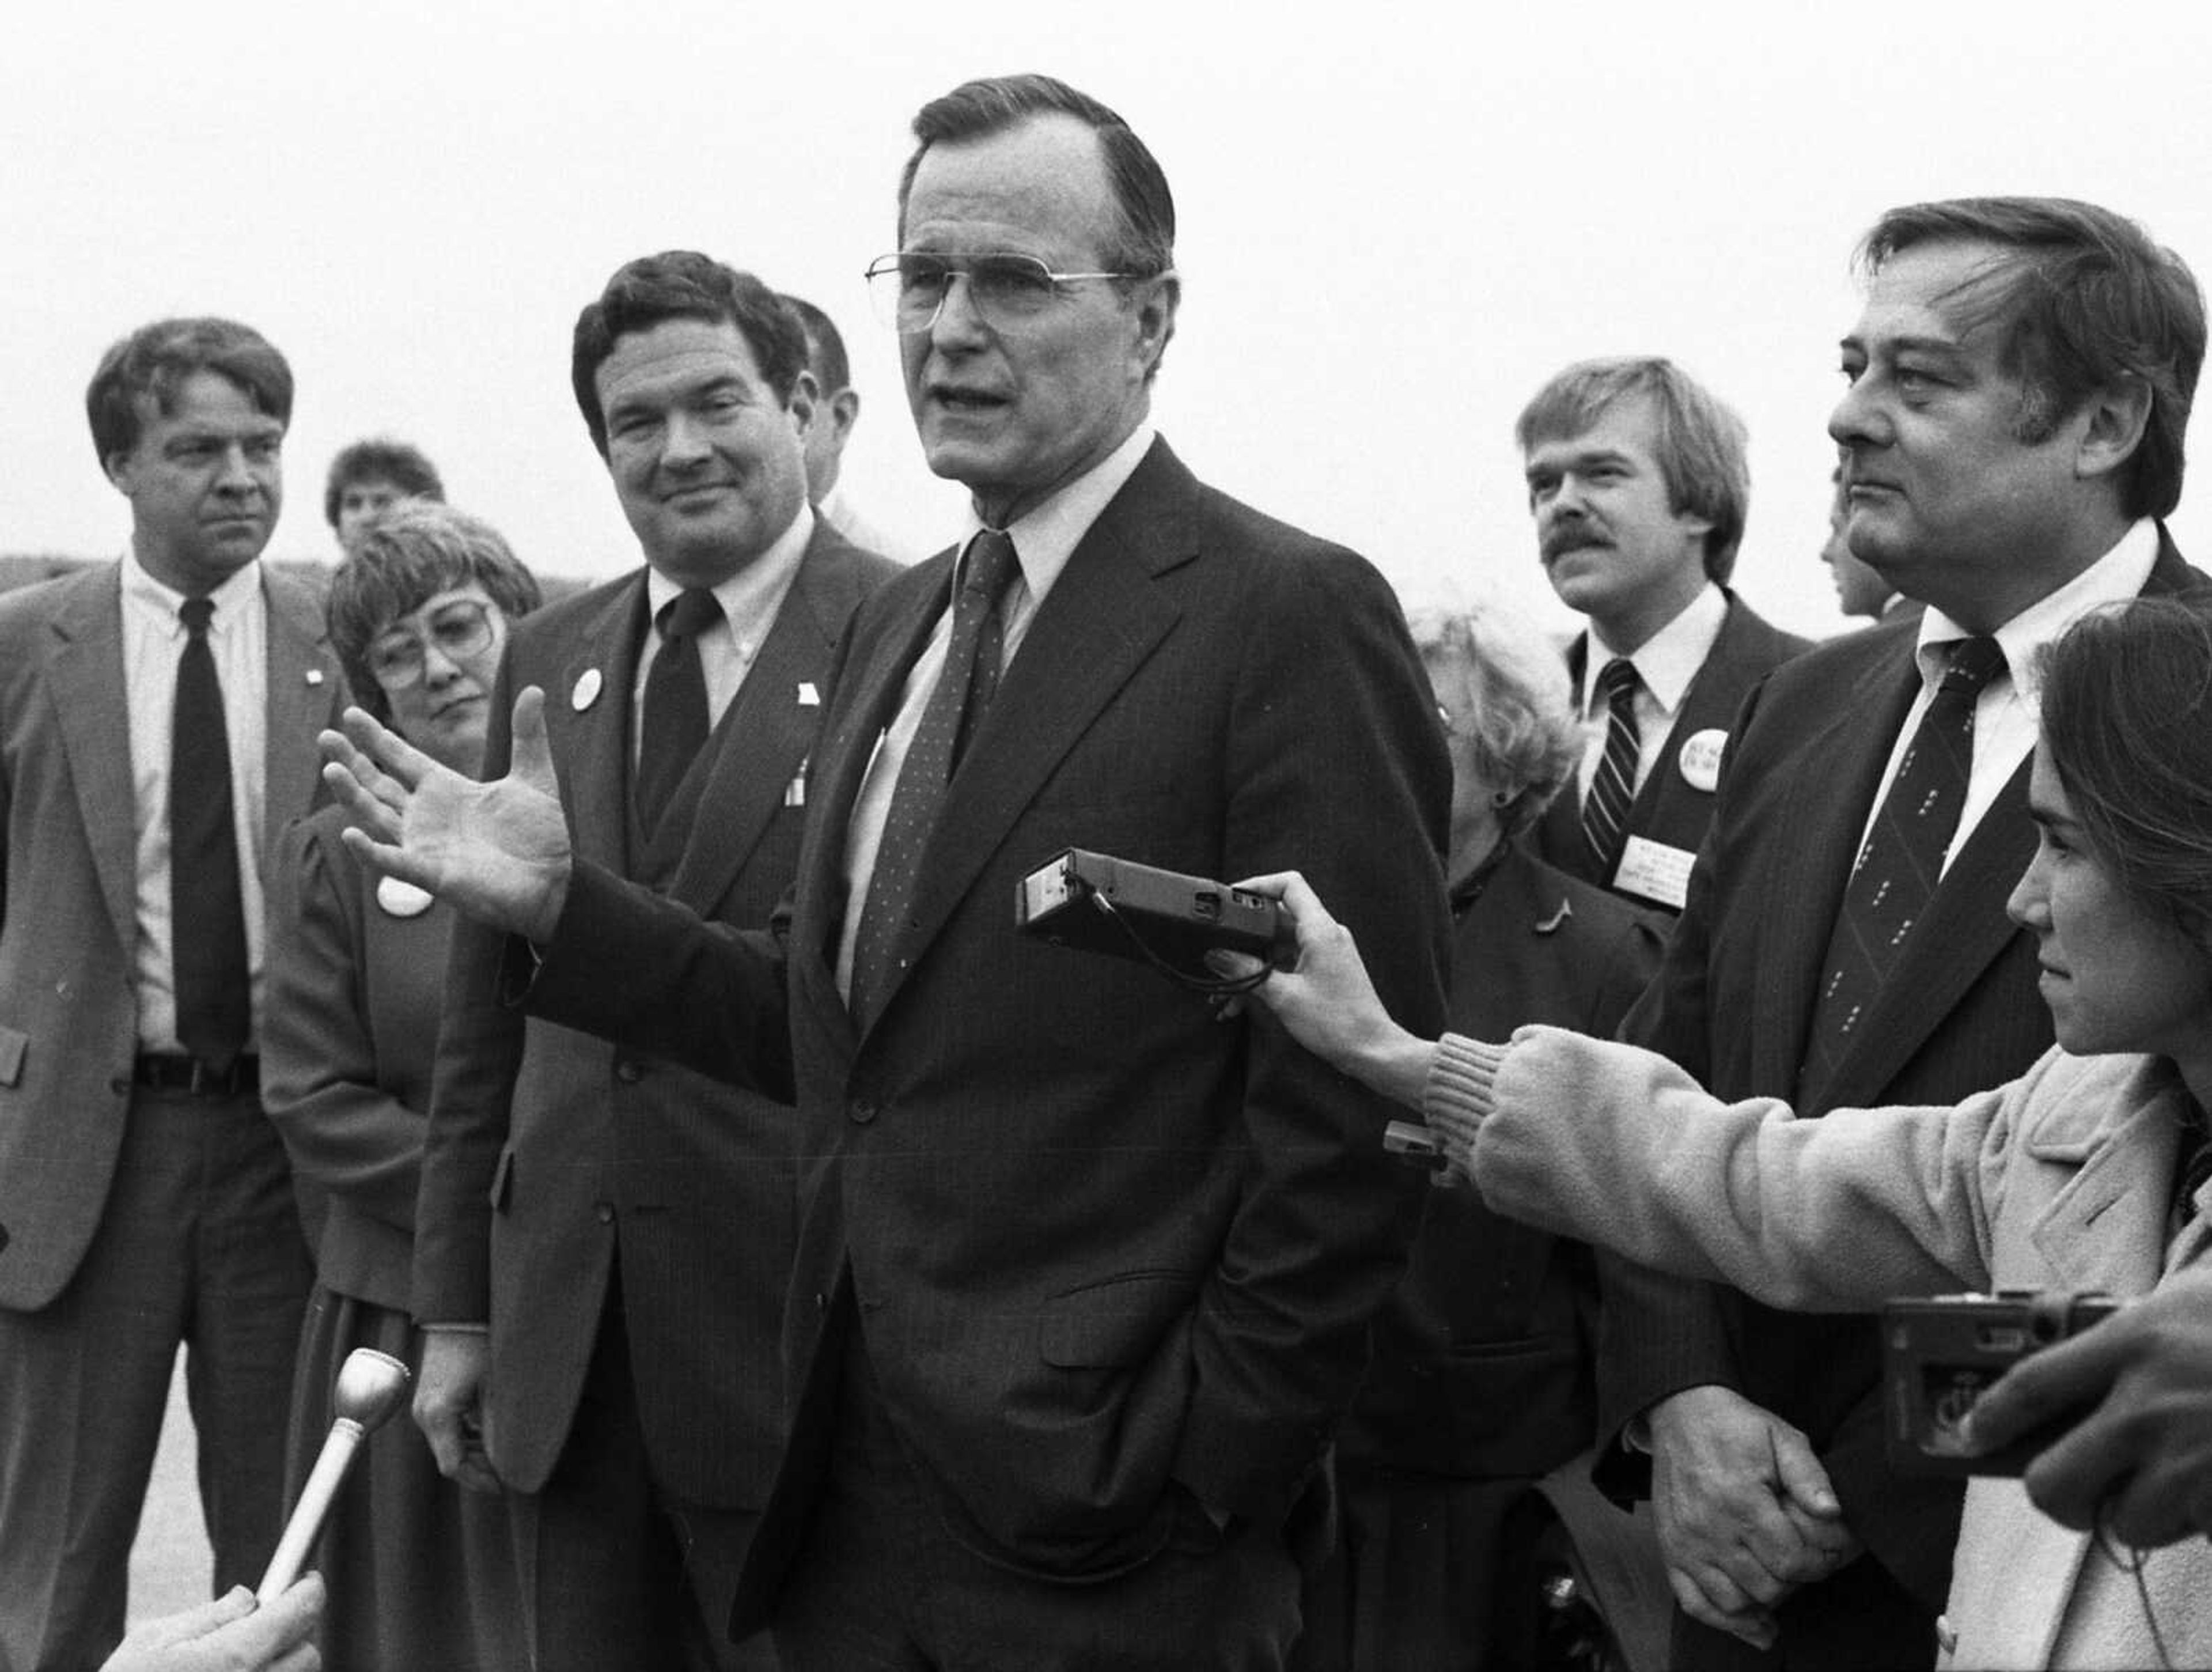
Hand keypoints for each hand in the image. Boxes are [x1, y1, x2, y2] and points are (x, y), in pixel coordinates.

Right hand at [100, 1576, 322, 1671]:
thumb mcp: (152, 1641)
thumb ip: (208, 1616)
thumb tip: (249, 1599)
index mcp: (232, 1659)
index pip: (298, 1614)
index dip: (308, 1591)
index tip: (306, 1581)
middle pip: (306, 1654)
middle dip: (292, 1633)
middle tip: (263, 1622)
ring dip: (279, 1665)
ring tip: (239, 1659)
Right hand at [319, 690, 570, 942]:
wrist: (558, 880)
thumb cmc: (542, 835)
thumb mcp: (535, 776)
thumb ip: (528, 735)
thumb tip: (534, 689)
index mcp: (447, 790)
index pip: (401, 759)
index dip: (376, 739)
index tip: (350, 714)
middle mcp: (428, 817)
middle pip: (378, 785)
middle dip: (352, 761)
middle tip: (326, 736)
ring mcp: (426, 846)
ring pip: (377, 818)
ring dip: (353, 796)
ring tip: (332, 769)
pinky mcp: (433, 875)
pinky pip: (395, 863)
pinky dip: (372, 852)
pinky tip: (351, 835)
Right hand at [413, 1329, 501, 1493]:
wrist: (460, 1313)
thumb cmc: (480, 1346)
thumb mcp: (495, 1389)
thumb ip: (496, 1426)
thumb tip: (506, 1458)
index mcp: (438, 1415)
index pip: (454, 1465)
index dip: (479, 1480)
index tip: (503, 1486)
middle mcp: (425, 1414)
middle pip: (450, 1457)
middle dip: (479, 1468)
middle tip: (508, 1472)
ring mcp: (424, 1406)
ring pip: (449, 1443)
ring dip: (475, 1452)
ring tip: (504, 1455)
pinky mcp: (430, 1398)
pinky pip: (448, 1428)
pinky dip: (468, 1436)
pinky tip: (491, 1434)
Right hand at [1205, 870, 1434, 1111]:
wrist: (1371, 1051)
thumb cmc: (1339, 1023)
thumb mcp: (1282, 996)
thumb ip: (1247, 971)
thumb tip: (1218, 956)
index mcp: (1320, 930)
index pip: (1289, 885)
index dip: (1258, 884)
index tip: (1232, 897)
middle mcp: (1326, 935)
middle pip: (1278, 917)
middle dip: (1246, 937)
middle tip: (1219, 953)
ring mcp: (1326, 952)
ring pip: (1279, 944)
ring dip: (1252, 963)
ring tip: (1226, 992)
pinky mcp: (1324, 970)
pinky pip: (1289, 962)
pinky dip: (1267, 976)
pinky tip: (1244, 1001)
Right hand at [1647, 1385, 1856, 1648]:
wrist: (1680, 1413)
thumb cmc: (1734, 1426)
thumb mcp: (1781, 1436)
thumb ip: (1809, 1476)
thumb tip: (1833, 1513)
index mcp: (1741, 1501)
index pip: (1792, 1562)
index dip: (1819, 1565)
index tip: (1826, 1554)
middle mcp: (1710, 1529)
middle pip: (1768, 1588)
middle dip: (1795, 1582)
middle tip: (1803, 1564)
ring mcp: (1686, 1543)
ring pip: (1733, 1604)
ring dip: (1763, 1603)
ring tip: (1781, 1587)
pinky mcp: (1670, 1549)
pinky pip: (1693, 1602)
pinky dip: (1723, 1620)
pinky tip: (1752, 1622)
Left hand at [1964, 1275, 2211, 1545]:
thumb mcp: (2184, 1300)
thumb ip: (2126, 1328)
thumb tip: (2068, 1340)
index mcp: (2131, 1345)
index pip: (2029, 1386)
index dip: (1991, 1417)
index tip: (1973, 1433)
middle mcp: (2149, 1410)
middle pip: (2054, 1483)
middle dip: (2054, 1494)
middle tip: (2069, 1486)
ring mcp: (2192, 1463)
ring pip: (2126, 1522)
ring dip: (2136, 1510)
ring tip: (2163, 1479)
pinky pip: (2192, 1531)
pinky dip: (2195, 1519)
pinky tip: (2209, 1484)